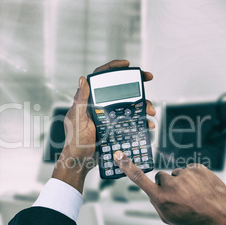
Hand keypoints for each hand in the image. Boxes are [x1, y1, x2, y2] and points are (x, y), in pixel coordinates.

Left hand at [52, 60, 155, 192]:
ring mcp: (109, 115)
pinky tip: (147, 124)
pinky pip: (131, 120)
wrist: (81, 160)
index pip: (101, 77)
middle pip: (120, 88)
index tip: (127, 64)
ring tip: (150, 110)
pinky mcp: (115, 126)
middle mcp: (100, 104)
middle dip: (135, 83)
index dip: (113, 68)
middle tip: (148, 79)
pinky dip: (141, 120)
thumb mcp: (77, 119)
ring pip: (129, 104)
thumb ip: (80, 101)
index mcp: (89, 99)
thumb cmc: (74, 141)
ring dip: (142, 104)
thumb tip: (82, 79)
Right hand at [113, 151, 225, 224]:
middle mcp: (171, 184)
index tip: (119, 155)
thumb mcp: (168, 218)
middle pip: (161, 177)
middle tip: (181, 196)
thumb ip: (157, 202)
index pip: (139, 179)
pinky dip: (195, 178)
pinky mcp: (197, 168)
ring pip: (177, 174)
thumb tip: (154, 190)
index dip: (127, 166)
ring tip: (195, 195)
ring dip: (183, 182)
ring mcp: (185, 174)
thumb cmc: (194, 219)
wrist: (220, 217)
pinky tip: (202, 189)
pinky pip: (190, 170)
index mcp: (161, 198)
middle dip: (168, 184)